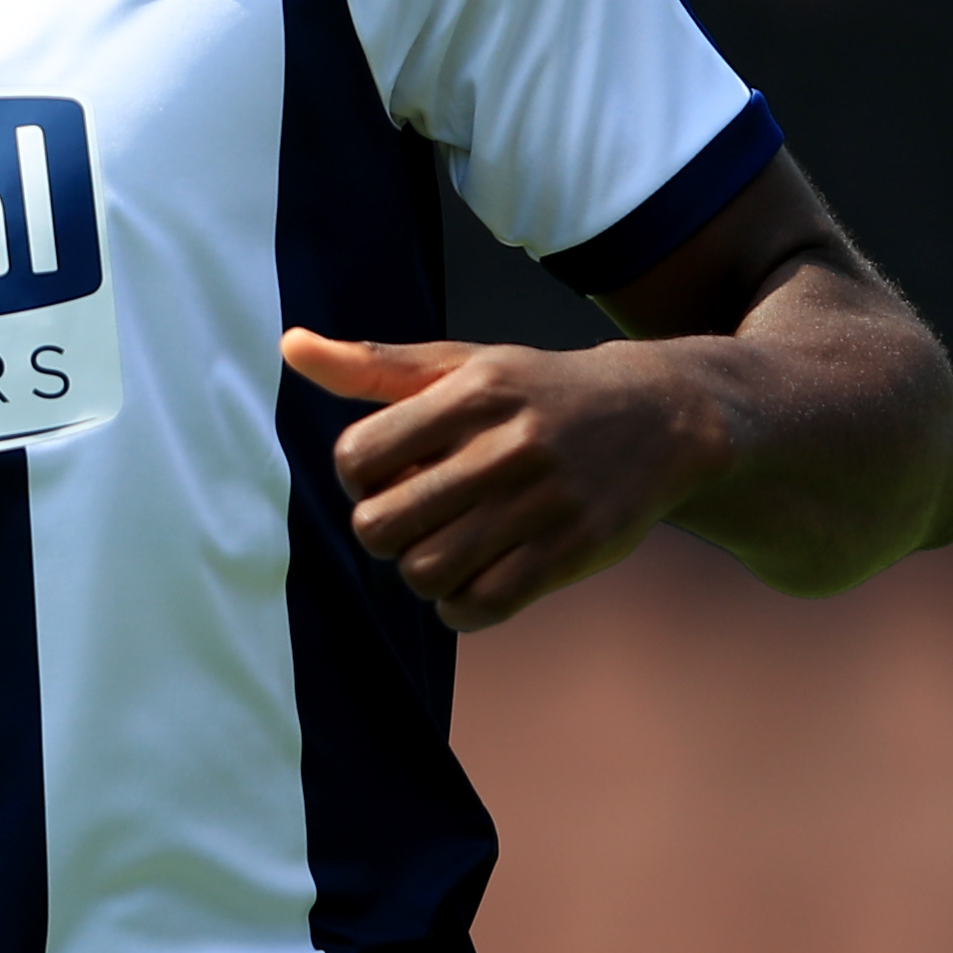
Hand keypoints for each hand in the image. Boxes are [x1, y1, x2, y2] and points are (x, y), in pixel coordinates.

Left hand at [282, 329, 734, 631]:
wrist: (662, 417)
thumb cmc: (538, 391)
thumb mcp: (462, 363)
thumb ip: (373, 365)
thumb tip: (290, 346)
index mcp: (471, 393)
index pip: (357, 457)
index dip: (358, 476)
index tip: (389, 472)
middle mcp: (507, 446)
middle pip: (381, 526)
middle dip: (382, 528)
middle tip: (412, 515)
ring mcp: (543, 503)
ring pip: (425, 571)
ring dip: (419, 570)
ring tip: (442, 546)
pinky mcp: (572, 551)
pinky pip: (480, 606)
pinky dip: (458, 606)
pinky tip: (470, 580)